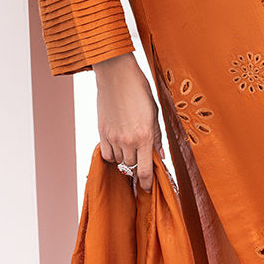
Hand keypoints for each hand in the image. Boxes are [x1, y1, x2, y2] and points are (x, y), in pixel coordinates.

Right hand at [93, 52, 163, 191]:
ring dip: (126, 158)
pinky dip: (112, 154)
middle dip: (138, 165)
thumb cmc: (139, 90)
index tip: (149, 189)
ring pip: (120, 161)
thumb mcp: (154, 112)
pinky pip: (107, 155)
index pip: (146, 171)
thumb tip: (161, 156)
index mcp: (145, 135)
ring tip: (130, 143)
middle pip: (132, 167)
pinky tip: (118, 144)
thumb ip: (157, 136)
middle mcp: (128, 140)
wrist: (117, 75)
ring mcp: (113, 137)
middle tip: (141, 155)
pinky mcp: (102, 133)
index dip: (148, 184)